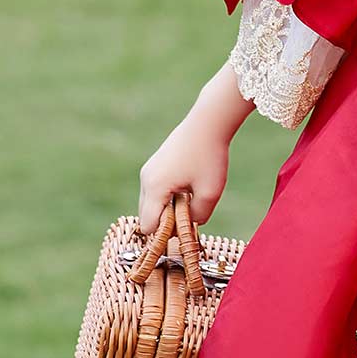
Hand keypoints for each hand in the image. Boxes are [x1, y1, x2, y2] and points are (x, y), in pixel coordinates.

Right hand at [139, 117, 229, 236]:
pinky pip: (156, 192)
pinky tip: (188, 188)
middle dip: (166, 222)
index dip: (165, 234)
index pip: (148, 226)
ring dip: (169, 208)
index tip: (185, 228)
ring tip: (191, 197)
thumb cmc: (210, 156)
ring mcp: (148, 172)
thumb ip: (199, 216)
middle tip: (191, 213)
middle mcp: (146, 180)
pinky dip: (168, 197)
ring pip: (151, 204)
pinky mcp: (155, 166)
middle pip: (147, 216)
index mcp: (154, 188)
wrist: (208, 123)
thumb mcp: (210, 192)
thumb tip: (190, 224)